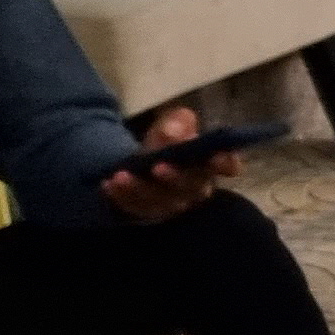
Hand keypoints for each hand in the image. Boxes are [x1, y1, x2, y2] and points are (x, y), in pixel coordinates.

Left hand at [104, 106, 234, 221]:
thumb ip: (178, 123)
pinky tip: (109, 184)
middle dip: (175, 177)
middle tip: (158, 167)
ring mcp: (170, 203)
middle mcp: (194, 188)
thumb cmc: (165, 145)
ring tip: (120, 175)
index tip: (218, 158)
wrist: (140, 166)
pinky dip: (121, 196)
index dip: (226, 163)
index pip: (225, 165)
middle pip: (190, 187)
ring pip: (159, 200)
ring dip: (140, 188)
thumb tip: (172, 134)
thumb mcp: (174, 125)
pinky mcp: (147, 211)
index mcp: (208, 165)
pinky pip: (134, 207)